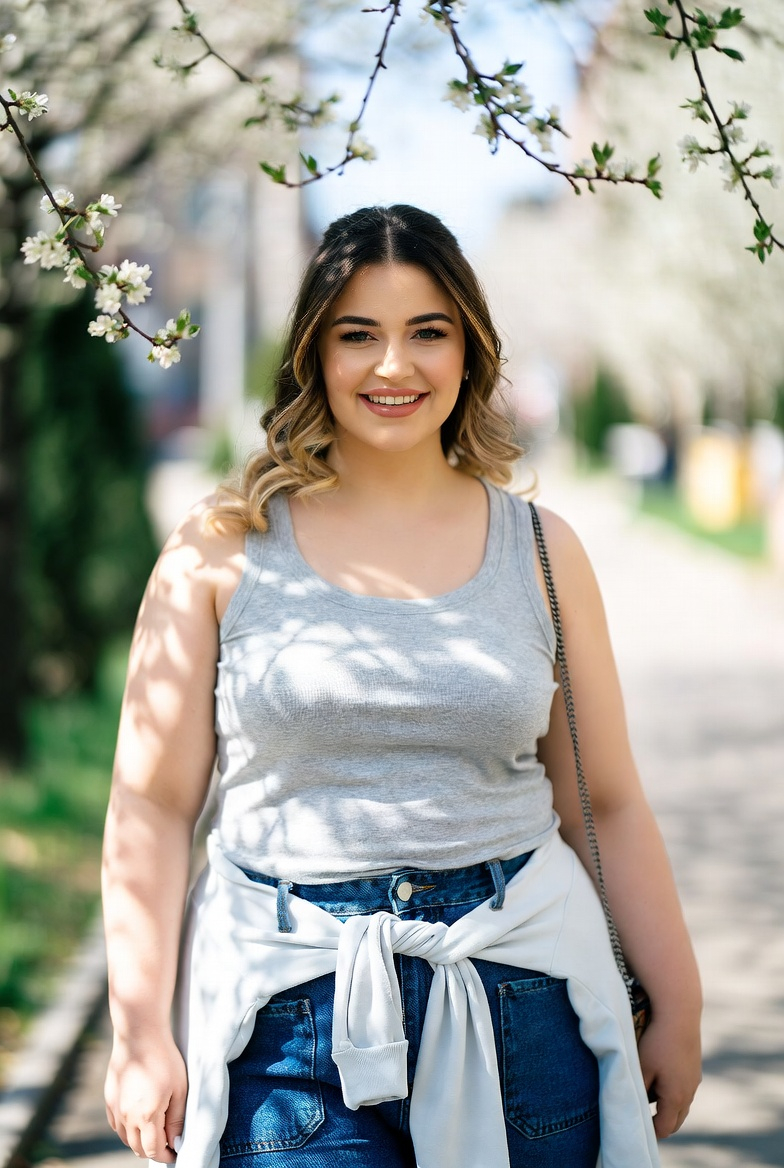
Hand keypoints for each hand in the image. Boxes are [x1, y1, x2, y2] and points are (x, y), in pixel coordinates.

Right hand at [105, 1033, 186, 1161]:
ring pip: (126, 1138)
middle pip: (137, 1148)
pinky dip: (127, 1129)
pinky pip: (116, 1124)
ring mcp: (115, 1108)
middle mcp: (127, 1116)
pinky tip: (138, 1119)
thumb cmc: (164, 1059)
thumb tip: (175, 1142)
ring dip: (139, 1140)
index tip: (174, 1152)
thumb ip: (176, 1119)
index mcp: (147, 1115)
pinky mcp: (109, 1099)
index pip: (153, 1150)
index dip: (165, 1155)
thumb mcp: (179, 1089)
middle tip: (166, 1143)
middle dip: (152, 1150)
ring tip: (154, 1130)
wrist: (140, 1034)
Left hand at [637, 1014, 701, 1138]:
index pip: (665, 1128)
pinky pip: (684, 1089)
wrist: (680, 1015)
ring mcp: (694, 1080)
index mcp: (676, 1098)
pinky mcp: (694, 1068)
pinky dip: (673, 1092)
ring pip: (682, 1105)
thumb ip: (639, 1091)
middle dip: (661, 1123)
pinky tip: (660, 1077)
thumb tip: (636, 1105)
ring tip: (649, 1096)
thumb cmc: (656, 1042)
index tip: (638, 1127)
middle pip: (676, 1120)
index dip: (651, 1131)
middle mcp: (689, 1093)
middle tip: (645, 1119)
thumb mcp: (642, 1068)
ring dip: (667, 1107)